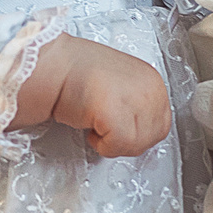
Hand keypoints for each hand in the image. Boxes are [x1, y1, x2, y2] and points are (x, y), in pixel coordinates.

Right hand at [13, 37, 171, 156]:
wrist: (52, 67)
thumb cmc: (76, 76)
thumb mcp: (121, 83)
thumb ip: (137, 102)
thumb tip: (141, 129)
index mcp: (152, 80)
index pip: (161, 123)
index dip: (138, 133)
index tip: (118, 126)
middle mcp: (150, 88)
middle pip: (152, 137)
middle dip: (127, 140)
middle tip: (105, 128)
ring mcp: (135, 100)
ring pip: (136, 144)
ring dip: (114, 143)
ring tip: (96, 126)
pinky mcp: (115, 113)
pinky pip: (118, 145)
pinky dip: (102, 145)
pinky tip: (90, 129)